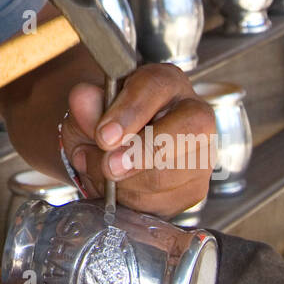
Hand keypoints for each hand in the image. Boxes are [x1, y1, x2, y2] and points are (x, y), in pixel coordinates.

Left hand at [60, 64, 215, 217]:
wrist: (107, 158)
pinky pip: (167, 200)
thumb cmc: (104, 126)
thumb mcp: (86, 113)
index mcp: (165, 82)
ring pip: (174, 172)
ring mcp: (200, 153)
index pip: (157, 86)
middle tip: (110, 166)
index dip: (131, 111)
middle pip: (188, 128)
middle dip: (145, 151)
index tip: (105, 136)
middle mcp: (192, 113)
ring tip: (103, 173)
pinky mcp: (195, 187)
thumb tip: (83, 98)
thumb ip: (85, 106)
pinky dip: (134, 200)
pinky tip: (120, 189)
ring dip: (129, 181)